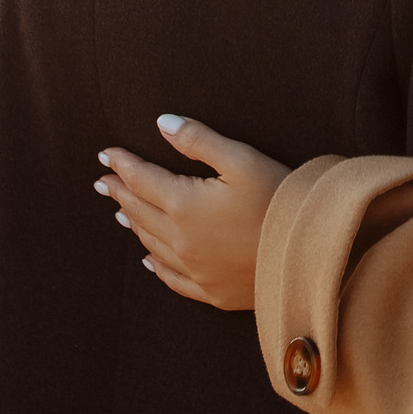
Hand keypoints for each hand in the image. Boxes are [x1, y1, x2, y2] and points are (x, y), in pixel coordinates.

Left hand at [96, 116, 287, 309]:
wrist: (309, 256)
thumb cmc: (279, 200)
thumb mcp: (242, 160)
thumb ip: (199, 141)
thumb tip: (162, 123)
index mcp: (184, 204)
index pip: (142, 180)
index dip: (122, 164)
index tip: (105, 155)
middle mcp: (180, 240)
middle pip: (140, 212)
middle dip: (120, 193)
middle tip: (103, 182)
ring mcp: (194, 269)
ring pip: (151, 243)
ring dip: (133, 224)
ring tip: (120, 211)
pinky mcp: (211, 290)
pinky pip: (172, 278)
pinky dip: (155, 265)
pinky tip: (148, 260)